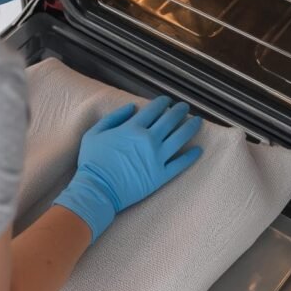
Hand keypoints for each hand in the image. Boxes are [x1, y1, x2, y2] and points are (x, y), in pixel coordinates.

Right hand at [54, 96, 202, 241]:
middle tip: (184, 107)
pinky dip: (191, 156)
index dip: (162, 102)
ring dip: (191, 127)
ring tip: (198, 121)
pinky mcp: (161, 175)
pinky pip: (180, 164)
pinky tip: (198, 150)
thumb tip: (132, 107)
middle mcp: (148, 140)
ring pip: (180, 138)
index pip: (153, 110)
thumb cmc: (92, 162)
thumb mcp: (94, 133)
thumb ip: (113, 117)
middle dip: (179, 111)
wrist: (97, 189)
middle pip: (170, 120)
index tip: (167, 100)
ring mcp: (157, 158)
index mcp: (133, 128)